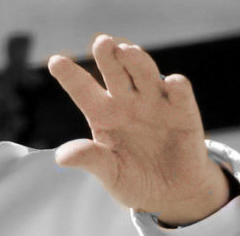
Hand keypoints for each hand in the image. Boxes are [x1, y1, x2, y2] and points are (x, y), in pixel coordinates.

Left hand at [48, 34, 229, 225]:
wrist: (173, 196)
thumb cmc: (135, 180)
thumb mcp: (110, 174)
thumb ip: (91, 160)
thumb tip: (61, 157)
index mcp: (103, 114)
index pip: (83, 90)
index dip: (69, 76)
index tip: (55, 62)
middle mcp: (128, 102)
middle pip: (115, 73)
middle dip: (108, 57)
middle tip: (102, 43)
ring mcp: (156, 104)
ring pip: (145, 75)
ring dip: (138, 62)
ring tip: (128, 51)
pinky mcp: (184, 113)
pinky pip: (180, 96)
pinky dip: (178, 87)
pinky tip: (173, 82)